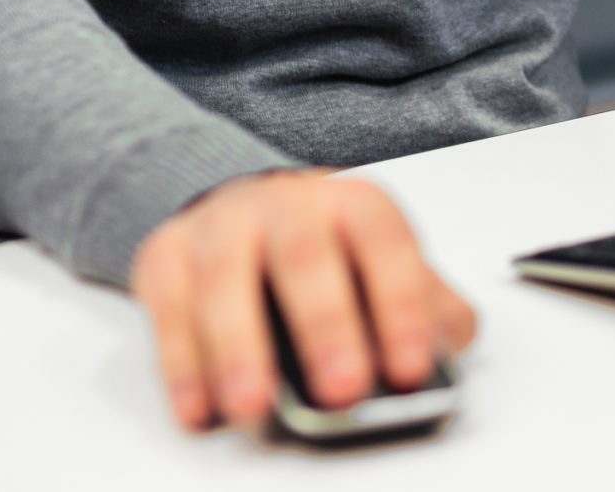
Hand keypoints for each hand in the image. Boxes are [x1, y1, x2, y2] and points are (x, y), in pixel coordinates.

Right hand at [128, 168, 478, 431]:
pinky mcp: (166, 257)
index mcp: (353, 204)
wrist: (242, 208)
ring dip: (238, 347)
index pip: (385, 244)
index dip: (401, 306)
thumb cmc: (327, 250)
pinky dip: (182, 364)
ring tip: (254, 408)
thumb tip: (448, 352)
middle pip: (305, 255)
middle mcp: (287, 205)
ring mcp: (222, 227)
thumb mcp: (384, 265)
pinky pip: (169, 309)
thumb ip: (427, 306)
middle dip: (324, 325)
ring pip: (226, 279)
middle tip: (341, 390)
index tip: (409, 369)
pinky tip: (200, 408)